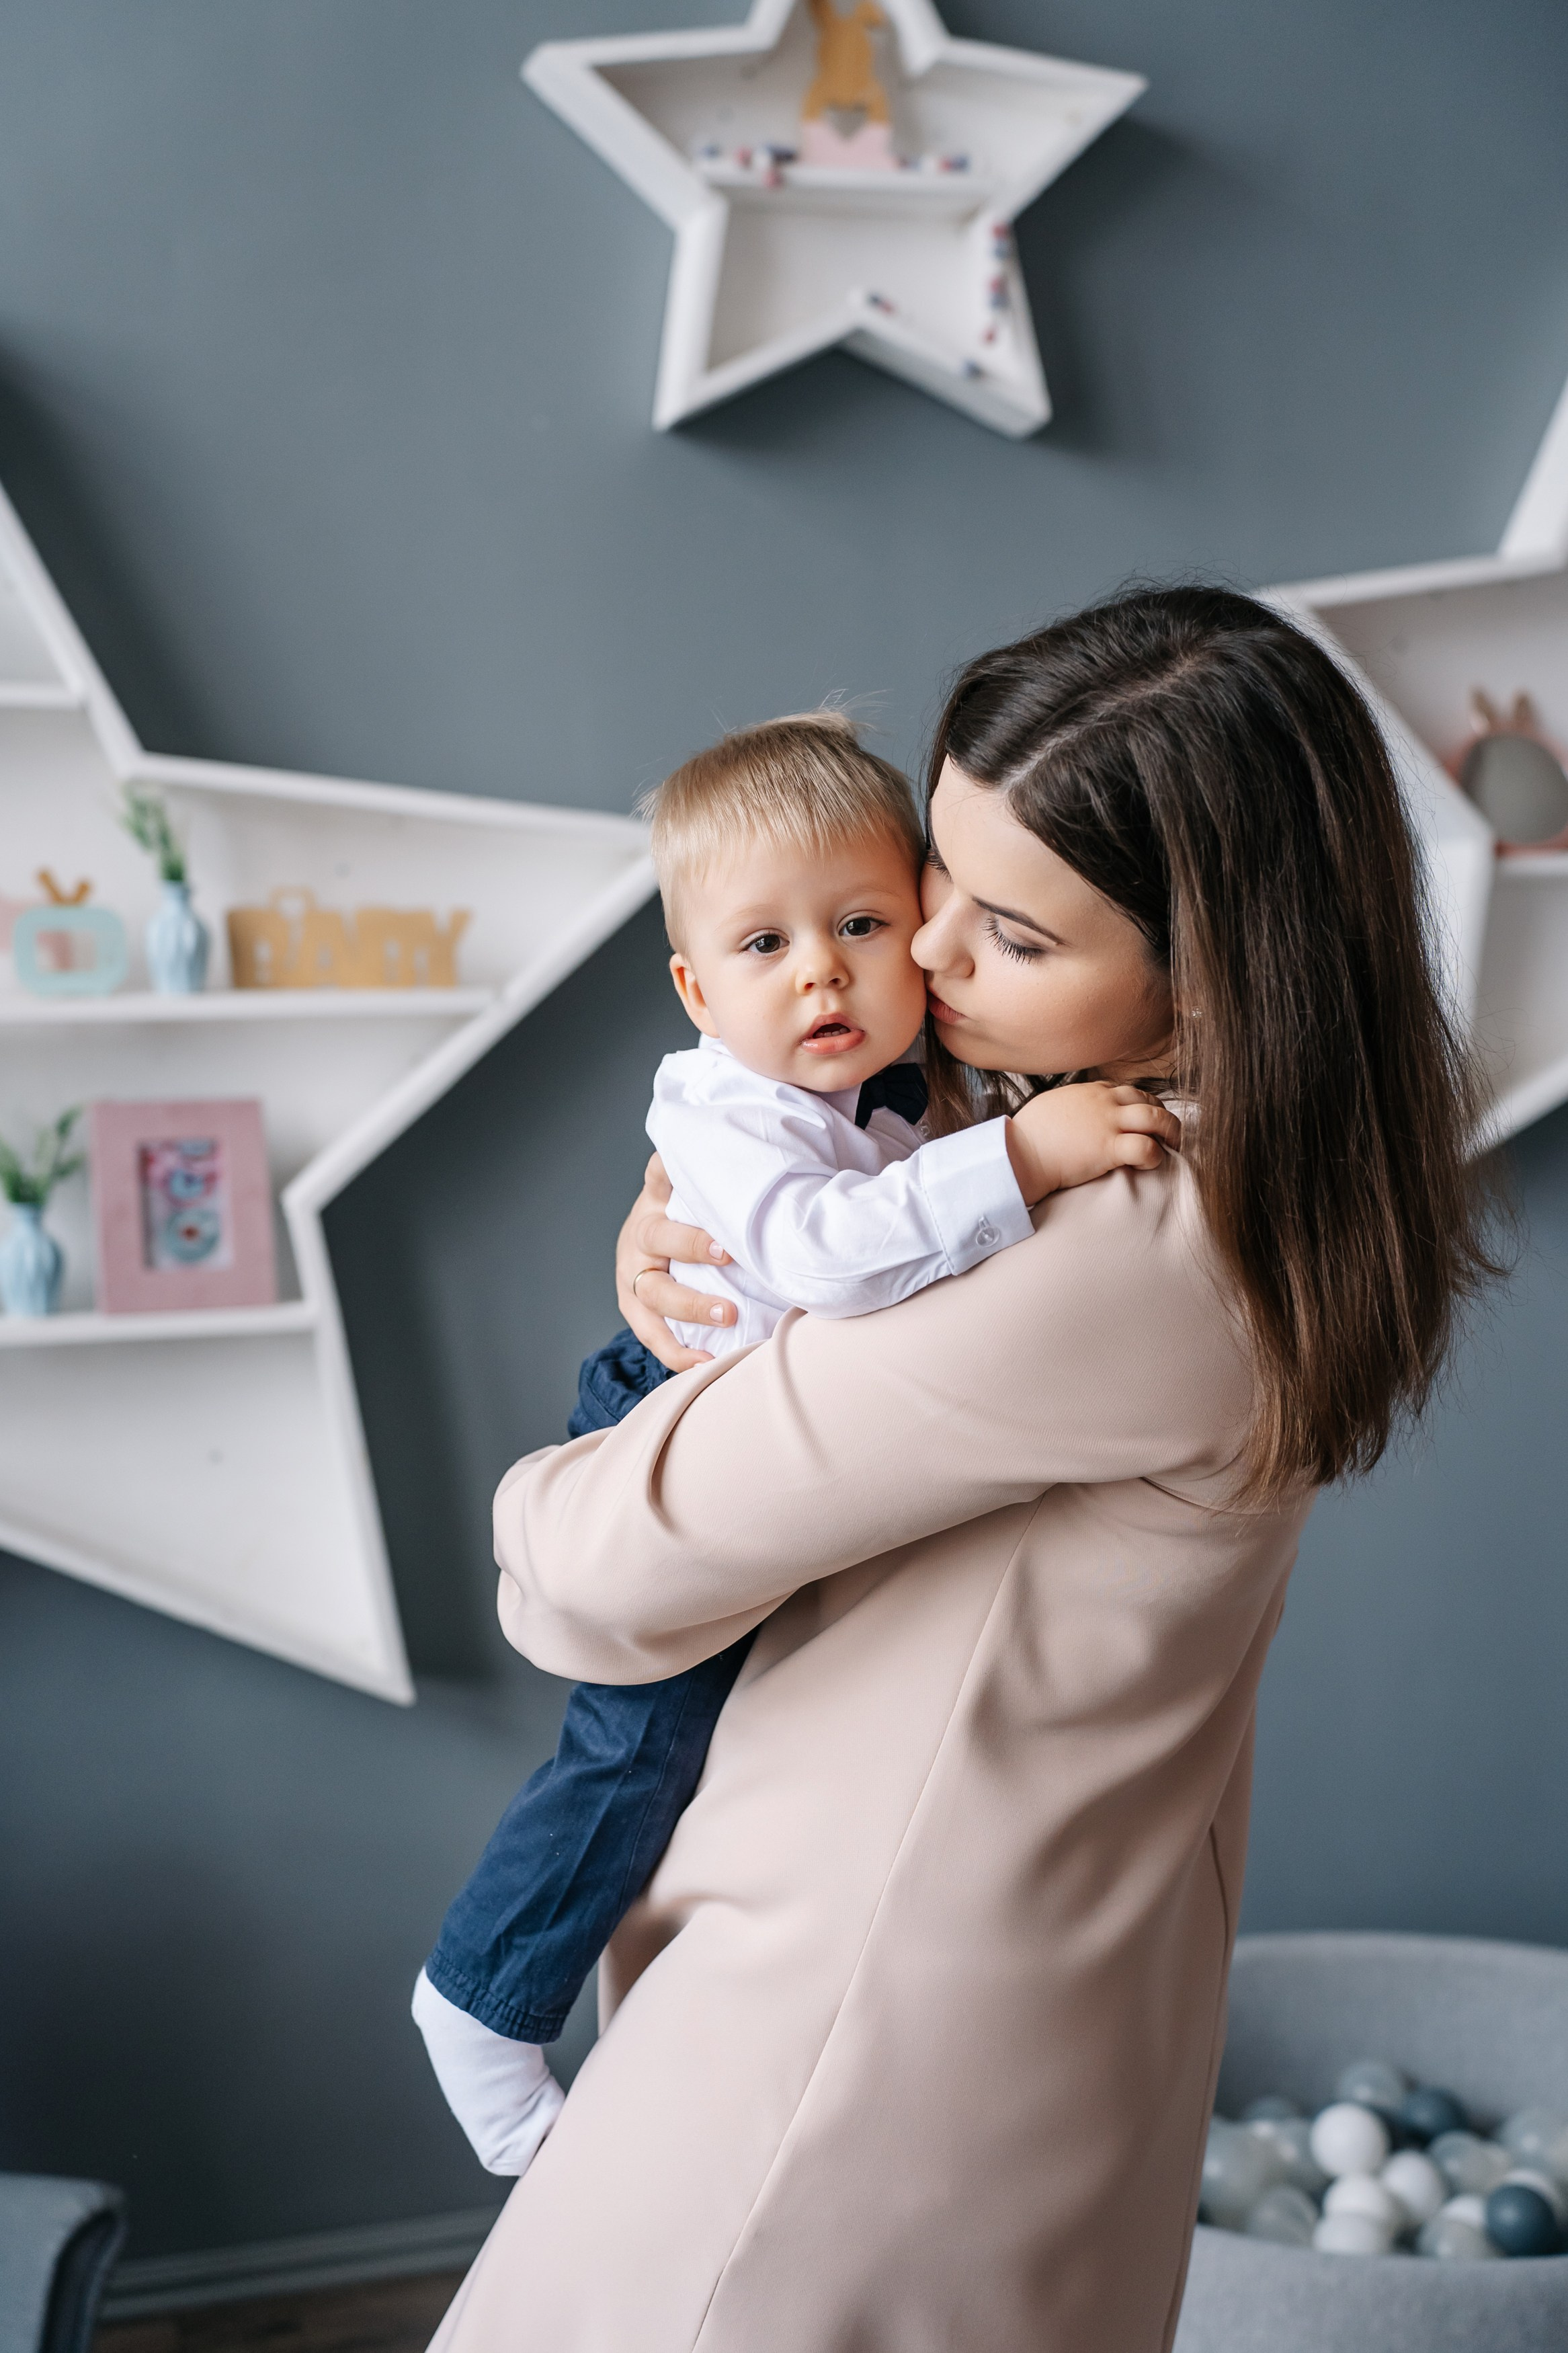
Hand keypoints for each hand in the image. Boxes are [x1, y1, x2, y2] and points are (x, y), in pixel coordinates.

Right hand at [616, 1153, 737, 1370]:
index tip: (713, 1179)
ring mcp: (632, 1276)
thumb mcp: (695, 1188)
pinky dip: (678, 1352)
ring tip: (729, 1318)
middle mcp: (639, 1234)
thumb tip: (738, 1133)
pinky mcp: (635, 1310)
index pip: (661, 1176)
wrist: (652, 1245)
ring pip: (652, 1295)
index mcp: (656, 1199)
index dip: (676, 1178)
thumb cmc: (690, 1215)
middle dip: (692, 1248)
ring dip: (689, 1310)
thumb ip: (710, 1171)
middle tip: (730, 1256)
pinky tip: (706, 1363)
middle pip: (657, 1239)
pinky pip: (653, 1335)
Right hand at [1005, 1084, 1181, 1206]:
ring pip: (1157, 1118)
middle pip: (1149, 1099)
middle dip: (1164, 1116)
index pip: (1129, 1091)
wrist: (1018, 1153)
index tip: (1145, 1122)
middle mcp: (1104, 1101)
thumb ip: (1071, 1104)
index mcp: (1091, 1091)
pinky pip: (1146, 1147)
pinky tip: (1150, 1164)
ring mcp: (1108, 1123)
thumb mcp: (1052, 1105)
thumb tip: (1073, 1111)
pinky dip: (1156, 1156)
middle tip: (1169, 1135)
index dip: (1143, 1106)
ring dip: (1170, 1132)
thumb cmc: (1028, 1134)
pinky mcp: (1109, 1148)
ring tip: (1172, 1147)